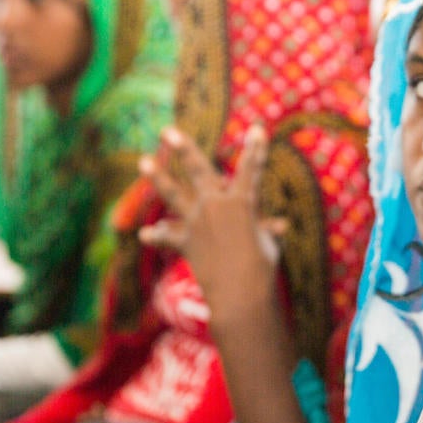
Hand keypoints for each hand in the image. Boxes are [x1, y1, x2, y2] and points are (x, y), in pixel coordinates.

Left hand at [139, 126, 286, 320]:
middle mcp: (215, 205)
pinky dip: (158, 236)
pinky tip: (144, 234)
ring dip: (157, 177)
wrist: (239, 292)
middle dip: (184, 148)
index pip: (251, 169)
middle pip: (198, 170)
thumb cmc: (262, 268)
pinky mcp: (185, 241)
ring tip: (143, 161)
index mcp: (242, 201)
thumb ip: (267, 230)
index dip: (256, 149)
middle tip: (168, 130)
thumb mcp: (268, 244)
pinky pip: (168, 236)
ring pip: (172, 193)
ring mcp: (197, 222)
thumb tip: (278, 227)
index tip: (257, 129)